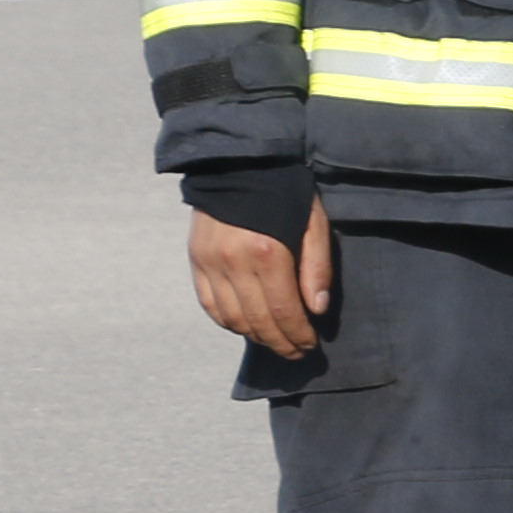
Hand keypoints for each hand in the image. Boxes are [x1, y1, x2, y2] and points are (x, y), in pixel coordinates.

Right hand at [191, 199, 333, 354]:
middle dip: (279, 342)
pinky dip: (228, 322)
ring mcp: (209, 262)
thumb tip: (316, 310)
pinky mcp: (195, 259)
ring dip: (254, 336)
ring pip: (231, 318)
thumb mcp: (313, 222)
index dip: (298, 334)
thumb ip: (317, 267)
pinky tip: (246, 326)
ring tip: (275, 341)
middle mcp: (233, 262)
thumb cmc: (286, 190)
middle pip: (257, 321)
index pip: (283, 310)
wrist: (238, 161)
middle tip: (296, 352)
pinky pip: (209, 304)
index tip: (310, 345)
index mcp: (268, 252)